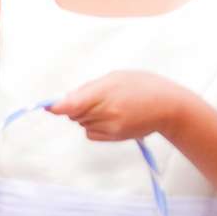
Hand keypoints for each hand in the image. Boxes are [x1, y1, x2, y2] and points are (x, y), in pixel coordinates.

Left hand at [49, 71, 187, 143]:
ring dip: (87, 115)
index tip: (47, 107)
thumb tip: (65, 100)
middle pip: (74, 114)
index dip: (56, 107)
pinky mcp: (114, 138)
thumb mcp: (115, 77)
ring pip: (82, 123)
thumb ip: (89, 89)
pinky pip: (91, 133)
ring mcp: (110, 128)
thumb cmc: (143, 86)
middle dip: (76, 106)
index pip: (72, 104)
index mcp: (105, 93)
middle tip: (96, 96)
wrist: (169, 107)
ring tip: (110, 105)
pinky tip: (111, 117)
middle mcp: (106, 113)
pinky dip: (94, 126)